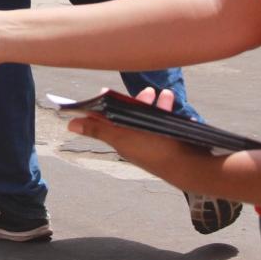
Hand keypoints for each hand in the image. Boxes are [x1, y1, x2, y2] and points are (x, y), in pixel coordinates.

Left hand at [68, 88, 209, 186]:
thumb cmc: (155, 150)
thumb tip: (70, 124)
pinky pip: (170, 125)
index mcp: (124, 141)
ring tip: (167, 96)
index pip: (109, 121)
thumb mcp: (123, 137)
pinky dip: (173, 116)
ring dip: (160, 105)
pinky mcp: (172, 142)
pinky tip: (182, 113)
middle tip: (148, 92)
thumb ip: (98, 129)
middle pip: (133, 116)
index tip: (104, 91)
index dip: (105, 106)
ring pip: (154, 118)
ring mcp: (156, 143)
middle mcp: (138, 142)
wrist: (190, 167)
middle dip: (139, 102)